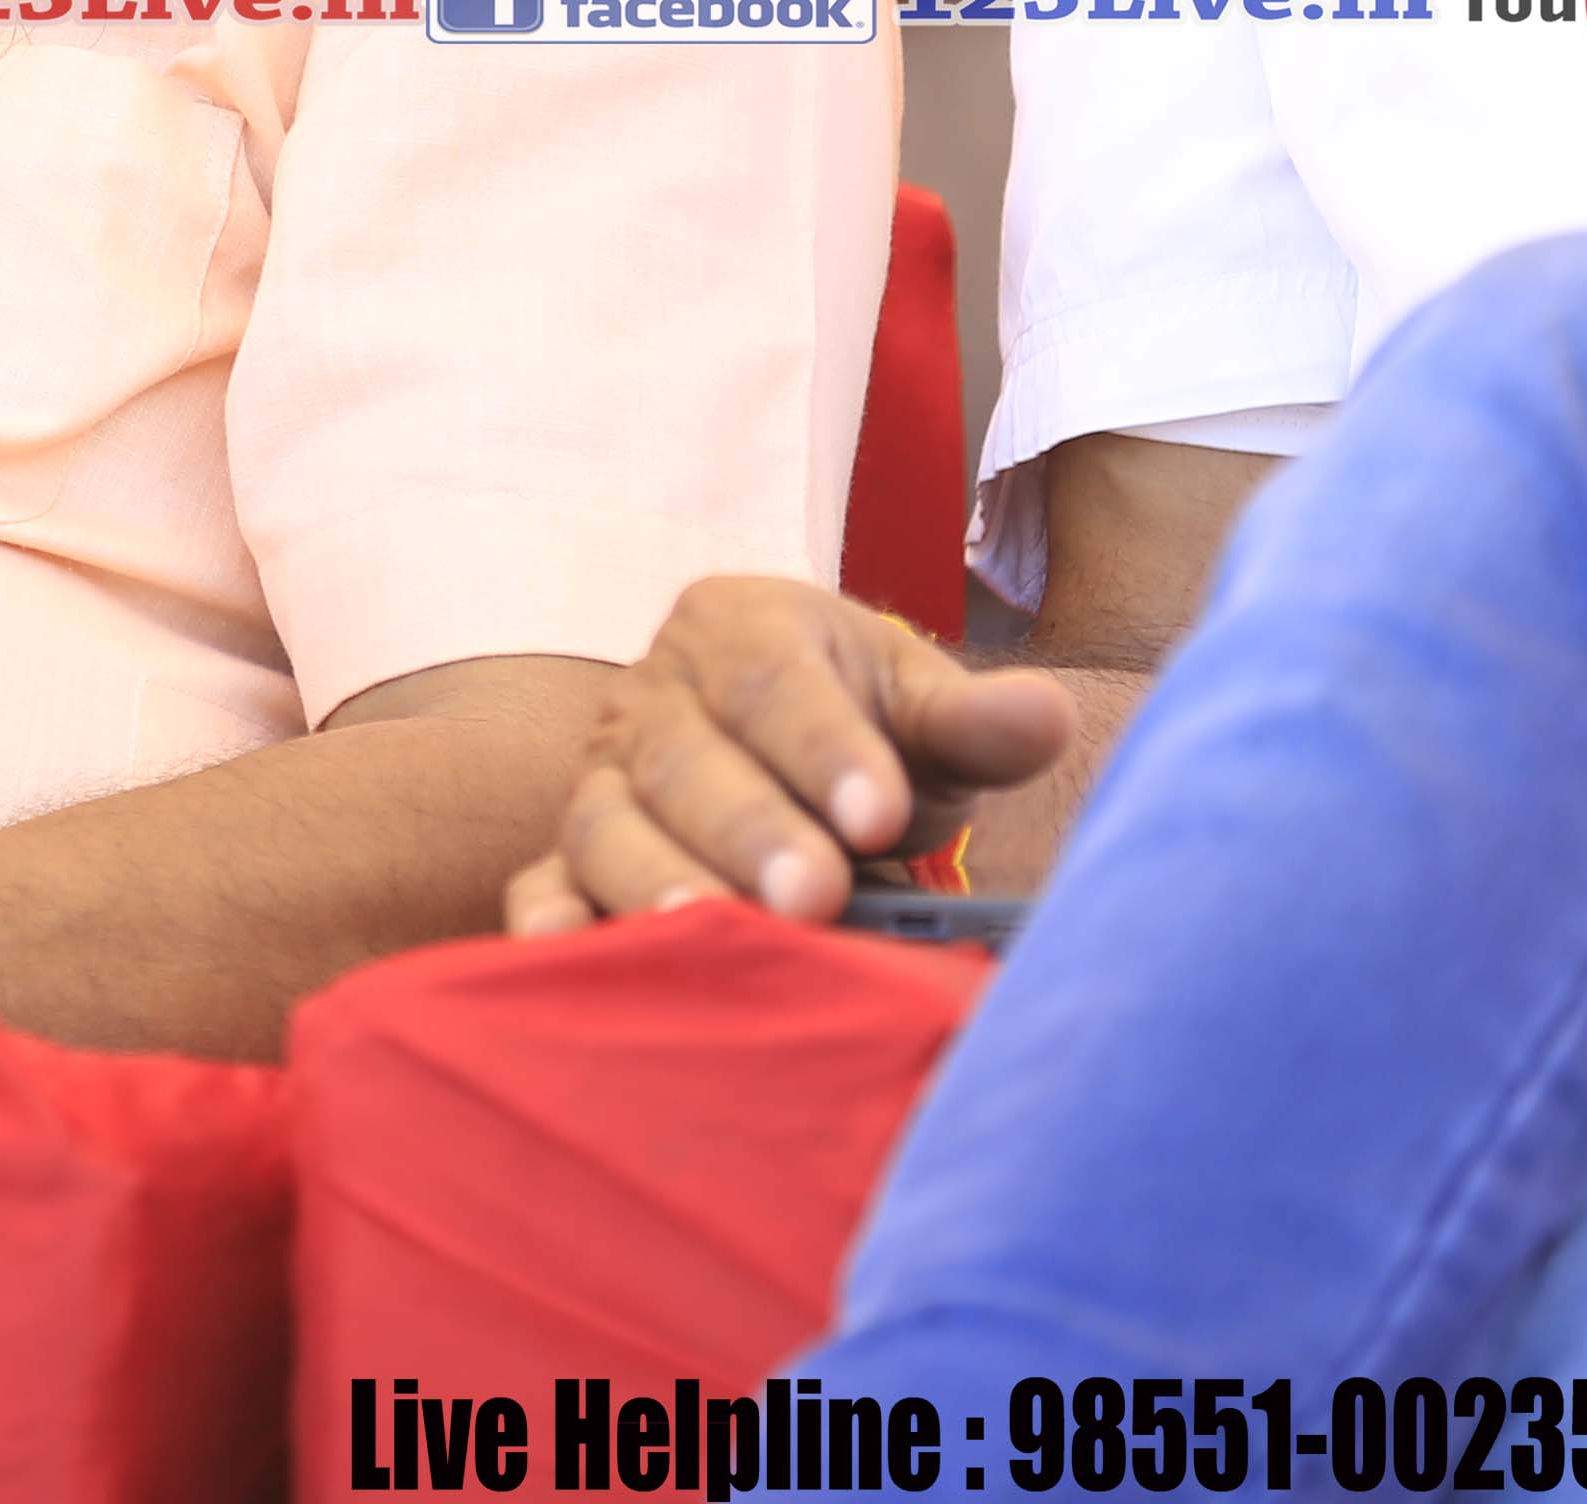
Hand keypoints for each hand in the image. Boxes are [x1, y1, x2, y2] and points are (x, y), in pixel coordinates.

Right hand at [499, 575, 1073, 933]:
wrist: (787, 745)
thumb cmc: (864, 730)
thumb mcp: (921, 707)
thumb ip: (974, 718)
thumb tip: (1046, 716)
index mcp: (738, 628)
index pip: (776, 684)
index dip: (826, 751)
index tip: (880, 818)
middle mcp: (652, 696)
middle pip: (685, 759)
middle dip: (749, 830)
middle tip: (810, 898)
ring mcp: (600, 778)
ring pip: (607, 823)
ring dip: (653, 880)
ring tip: (707, 935)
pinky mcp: (566, 854)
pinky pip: (539, 882)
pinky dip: (547, 919)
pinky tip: (562, 957)